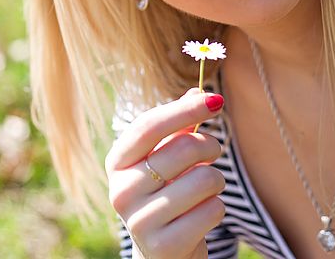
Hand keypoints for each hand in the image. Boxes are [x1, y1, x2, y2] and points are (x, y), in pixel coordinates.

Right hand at [105, 88, 225, 258]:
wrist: (163, 249)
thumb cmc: (166, 190)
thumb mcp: (167, 155)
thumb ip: (180, 124)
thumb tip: (199, 92)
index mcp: (118, 160)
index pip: (150, 125)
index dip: (185, 109)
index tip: (216, 100)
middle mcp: (120, 190)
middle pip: (182, 149)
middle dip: (210, 145)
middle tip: (212, 152)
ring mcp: (138, 221)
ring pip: (203, 179)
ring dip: (216, 180)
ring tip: (206, 188)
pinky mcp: (162, 246)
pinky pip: (211, 210)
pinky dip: (217, 208)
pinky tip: (202, 215)